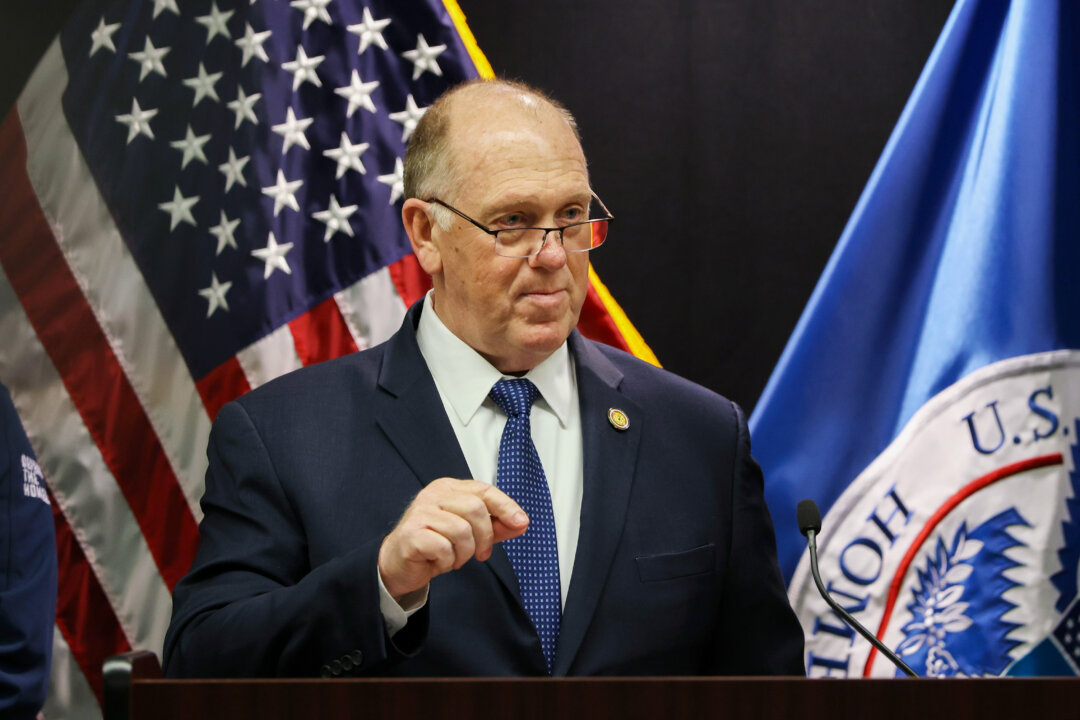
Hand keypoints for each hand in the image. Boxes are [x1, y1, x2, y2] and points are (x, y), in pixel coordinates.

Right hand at [377, 478, 528, 601]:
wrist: (398, 564)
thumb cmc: (434, 545)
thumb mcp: (469, 534)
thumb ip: (494, 526)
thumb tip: (521, 522)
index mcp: (448, 489)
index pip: (484, 490)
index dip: (506, 506)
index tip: (521, 522)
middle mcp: (433, 496)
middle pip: (476, 509)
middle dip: (485, 537)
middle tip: (481, 554)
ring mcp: (420, 513)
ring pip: (462, 530)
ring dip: (465, 552)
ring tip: (455, 558)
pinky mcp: (412, 534)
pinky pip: (444, 548)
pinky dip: (447, 561)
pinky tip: (439, 562)